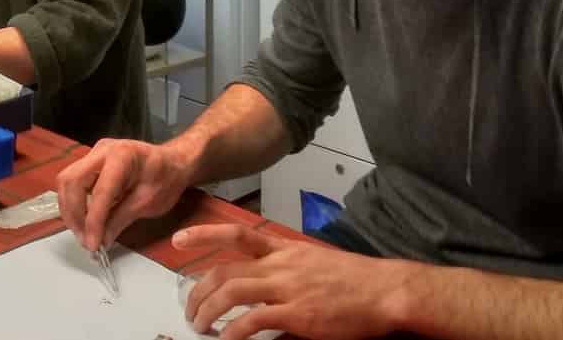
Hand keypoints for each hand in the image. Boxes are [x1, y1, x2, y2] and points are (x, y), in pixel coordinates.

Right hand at [56, 138, 192, 250]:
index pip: (100, 191)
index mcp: (122, 156)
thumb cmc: (166, 178)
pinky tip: (85, 222)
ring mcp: (94, 154)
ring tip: (85, 234)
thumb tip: (100, 241)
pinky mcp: (91, 163)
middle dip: (74, 214)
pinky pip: (74, 183)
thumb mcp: (149, 202)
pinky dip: (75, 205)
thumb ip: (121, 220)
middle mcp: (102, 150)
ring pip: (67, 181)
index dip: (93, 221)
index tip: (93, 245)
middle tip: (86, 240)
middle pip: (71, 180)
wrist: (173, 161)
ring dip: (71, 211)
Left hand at [175, 224, 406, 339]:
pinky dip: (233, 332)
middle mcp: (280, 263)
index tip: (178, 240)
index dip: (203, 235)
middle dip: (198, 288)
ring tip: (199, 326)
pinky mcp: (296, 315)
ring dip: (208, 310)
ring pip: (232, 292)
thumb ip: (284, 271)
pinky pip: (253, 322)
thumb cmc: (353, 280)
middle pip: (225, 269)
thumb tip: (261, 287)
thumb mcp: (313, 263)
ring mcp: (287, 288)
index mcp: (284, 248)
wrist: (384, 290)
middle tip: (188, 308)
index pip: (236, 233)